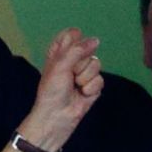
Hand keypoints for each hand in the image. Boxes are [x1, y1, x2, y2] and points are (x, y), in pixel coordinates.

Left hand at [23, 28, 102, 151]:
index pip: (72, 34)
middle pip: (88, 48)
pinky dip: (90, 89)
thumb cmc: (52, 92)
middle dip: (79, 63)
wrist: (56, 117)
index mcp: (60, 52)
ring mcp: (84, 73)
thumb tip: (96, 40)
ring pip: (96, 64)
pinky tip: (82, 95)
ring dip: (84, 78)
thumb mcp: (60, 65)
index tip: (67, 54)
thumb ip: (77, 49)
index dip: (74, 41)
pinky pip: (100, 80)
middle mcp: (73, 60)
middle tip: (69, 76)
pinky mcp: (93, 86)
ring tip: (75, 87)